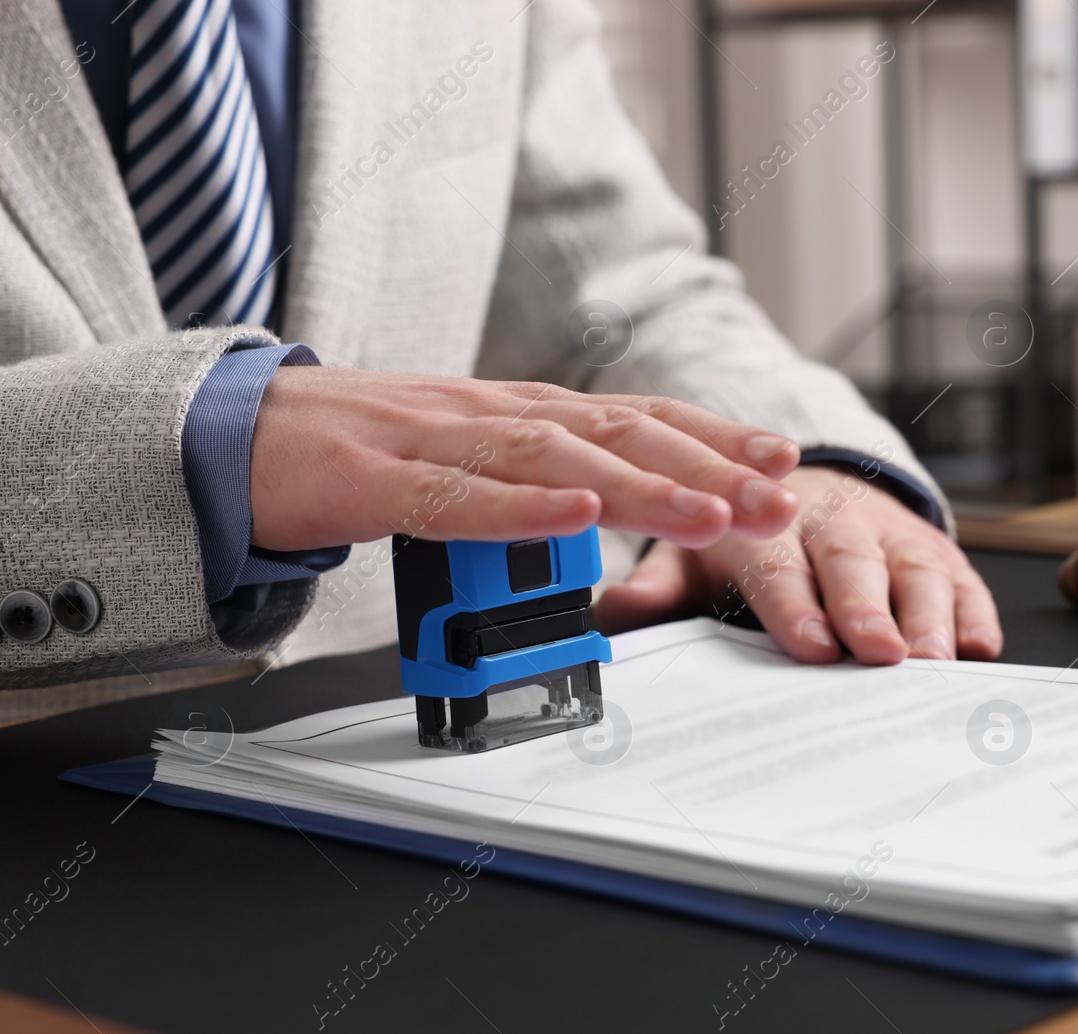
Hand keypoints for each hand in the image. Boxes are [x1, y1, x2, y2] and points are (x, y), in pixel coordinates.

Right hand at [249, 368, 800, 550]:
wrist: (234, 432)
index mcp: (519, 413)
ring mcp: (434, 441)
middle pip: (617, 433)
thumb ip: (539, 480)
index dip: (714, 435)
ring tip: (710, 513)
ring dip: (641, 486)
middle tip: (778, 497)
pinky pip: (456, 497)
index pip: (636, 416)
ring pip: (555, 459)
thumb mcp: (471, 461)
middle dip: (708, 467)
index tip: (782, 460)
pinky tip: (579, 516)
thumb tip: (616, 510)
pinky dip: (522, 506)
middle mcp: (492, 414)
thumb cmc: (360, 449)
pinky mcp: (375, 479)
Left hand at [596, 466, 1002, 663]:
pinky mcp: (935, 550)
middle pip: (854, 565)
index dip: (797, 606)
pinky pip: (963, 579)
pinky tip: (980, 646)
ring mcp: (891, 535)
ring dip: (930, 615)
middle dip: (869, 608)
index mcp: (769, 525)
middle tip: (880, 652)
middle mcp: (835, 524)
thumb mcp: (694, 554)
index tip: (811, 644)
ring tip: (937, 659)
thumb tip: (613, 614)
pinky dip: (975, 611)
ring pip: (915, 570)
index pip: (780, 566)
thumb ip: (659, 588)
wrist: (805, 481)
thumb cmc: (747, 536)